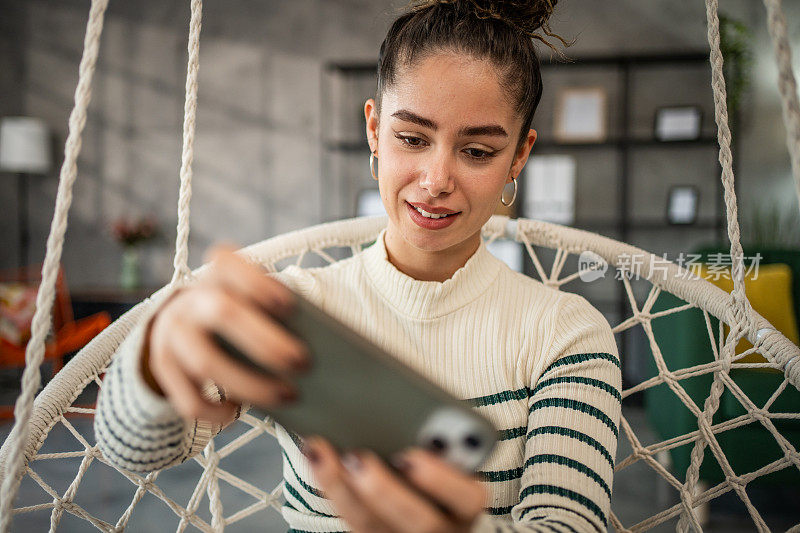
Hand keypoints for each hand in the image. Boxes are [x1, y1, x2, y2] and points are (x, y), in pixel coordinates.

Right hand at [142, 243, 308, 423]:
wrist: (180, 324)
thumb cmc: (237, 311)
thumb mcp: (249, 298)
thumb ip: (274, 309)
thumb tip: (317, 346)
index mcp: (217, 274)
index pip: (227, 263)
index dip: (257, 282)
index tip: (290, 305)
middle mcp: (190, 300)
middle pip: (223, 314)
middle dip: (265, 341)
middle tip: (302, 363)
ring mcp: (172, 334)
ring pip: (206, 363)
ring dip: (251, 384)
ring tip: (287, 395)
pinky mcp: (162, 368)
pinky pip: (189, 399)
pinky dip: (217, 411)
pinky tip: (238, 410)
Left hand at [304, 436, 486, 532]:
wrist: (418, 516)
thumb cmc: (434, 474)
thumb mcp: (447, 458)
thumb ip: (437, 438)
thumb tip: (406, 398)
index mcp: (464, 502)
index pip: (469, 497)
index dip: (443, 479)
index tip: (413, 454)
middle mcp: (441, 528)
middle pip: (419, 522)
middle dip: (384, 490)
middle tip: (357, 458)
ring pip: (372, 526)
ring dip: (342, 488)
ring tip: (321, 453)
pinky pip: (350, 522)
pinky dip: (330, 489)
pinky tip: (315, 460)